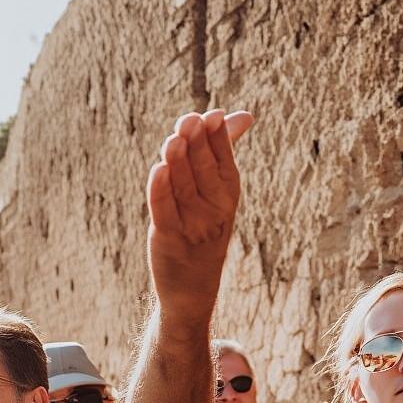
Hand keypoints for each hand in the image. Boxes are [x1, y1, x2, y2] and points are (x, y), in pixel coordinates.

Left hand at [147, 109, 252, 320]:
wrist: (192, 287)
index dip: (216, 137)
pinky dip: (160, 189)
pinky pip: (163, 209)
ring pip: (182, 186)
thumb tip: (245, 115)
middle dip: (196, 144)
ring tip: (174, 139)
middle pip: (203, 169)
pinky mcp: (166, 237)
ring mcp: (191, 225)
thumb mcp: (220, 192)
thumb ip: (224, 149)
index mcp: (229, 194)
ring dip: (177, 161)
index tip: (210, 115)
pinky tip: (158, 169)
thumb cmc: (205, 228)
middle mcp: (215, 209)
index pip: (224, 159)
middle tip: (190, 120)